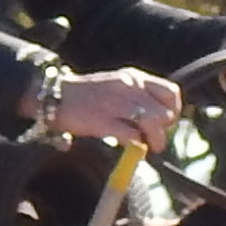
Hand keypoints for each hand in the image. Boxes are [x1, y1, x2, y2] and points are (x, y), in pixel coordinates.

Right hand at [48, 68, 185, 145]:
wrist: (53, 95)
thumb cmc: (85, 96)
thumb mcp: (116, 86)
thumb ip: (137, 97)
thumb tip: (157, 119)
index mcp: (134, 77)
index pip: (171, 92)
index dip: (173, 111)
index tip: (164, 123)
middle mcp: (129, 87)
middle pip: (165, 112)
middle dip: (164, 130)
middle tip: (153, 139)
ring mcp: (116, 103)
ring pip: (153, 123)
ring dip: (154, 140)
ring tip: (146, 147)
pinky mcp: (103, 121)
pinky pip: (131, 136)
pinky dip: (135, 145)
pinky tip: (128, 147)